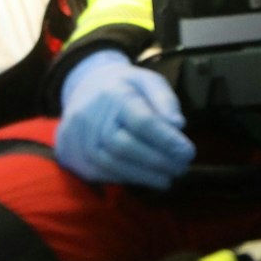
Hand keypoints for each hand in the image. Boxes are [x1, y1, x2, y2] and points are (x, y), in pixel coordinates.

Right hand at [55, 50, 193, 188]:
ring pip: (111, 163)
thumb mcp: (149, 81)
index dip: (166, 140)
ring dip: (143, 175)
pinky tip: (147, 178)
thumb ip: (165, 100)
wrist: (85, 87)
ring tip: (168, 179)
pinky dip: (127, 178)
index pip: (142, 121)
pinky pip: (101, 172)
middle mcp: (90, 115)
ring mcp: (78, 136)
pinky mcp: (72, 154)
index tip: (188, 152)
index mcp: (113, 94)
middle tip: (181, 168)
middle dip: (157, 161)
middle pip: (125, 146)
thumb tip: (178, 125)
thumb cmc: (126, 86)